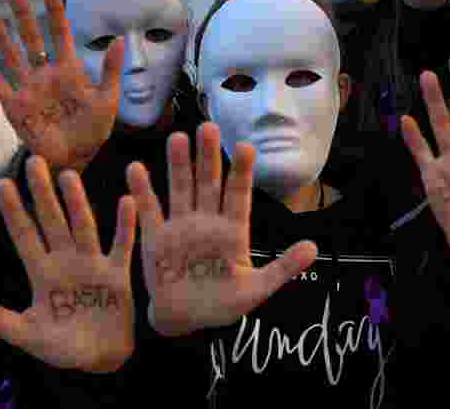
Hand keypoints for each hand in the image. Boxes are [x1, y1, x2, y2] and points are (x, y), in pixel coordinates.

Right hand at [0, 0, 123, 174]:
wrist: (76, 158)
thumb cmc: (94, 130)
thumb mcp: (108, 99)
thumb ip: (110, 70)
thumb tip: (119, 39)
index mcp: (70, 69)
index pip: (60, 32)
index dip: (54, 9)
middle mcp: (46, 73)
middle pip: (32, 37)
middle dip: (22, 14)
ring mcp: (28, 87)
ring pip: (11, 55)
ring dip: (0, 35)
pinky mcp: (14, 105)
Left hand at [0, 156, 136, 372]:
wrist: (100, 359)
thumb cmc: (62, 347)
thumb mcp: (27, 336)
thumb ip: (0, 321)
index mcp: (42, 274)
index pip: (25, 236)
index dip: (13, 211)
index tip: (2, 184)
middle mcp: (66, 262)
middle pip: (52, 221)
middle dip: (42, 193)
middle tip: (35, 161)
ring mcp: (93, 265)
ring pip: (84, 226)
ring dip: (77, 203)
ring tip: (69, 176)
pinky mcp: (117, 275)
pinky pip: (122, 246)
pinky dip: (125, 225)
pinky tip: (128, 201)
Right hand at [127, 123, 317, 335]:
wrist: (186, 323)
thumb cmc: (223, 304)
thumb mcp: (257, 289)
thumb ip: (283, 268)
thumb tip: (314, 247)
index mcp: (233, 230)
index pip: (239, 194)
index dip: (241, 172)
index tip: (246, 147)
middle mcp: (207, 221)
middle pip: (208, 183)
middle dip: (208, 157)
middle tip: (208, 127)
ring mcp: (181, 227)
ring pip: (180, 189)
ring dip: (178, 165)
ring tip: (178, 139)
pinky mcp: (156, 240)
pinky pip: (149, 212)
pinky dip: (142, 192)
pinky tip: (136, 169)